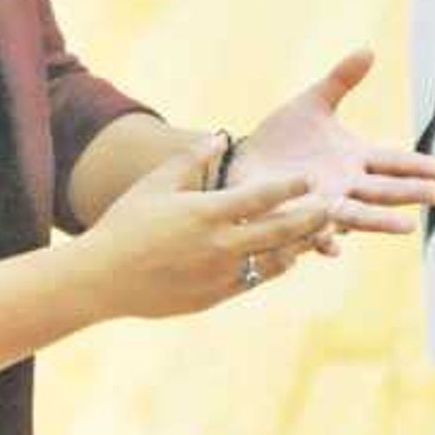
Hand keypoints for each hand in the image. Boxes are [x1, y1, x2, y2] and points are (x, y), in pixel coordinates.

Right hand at [82, 139, 336, 319]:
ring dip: (297, 247)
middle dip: (310, 218)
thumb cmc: (124, 224)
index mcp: (206, 213)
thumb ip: (191, 160)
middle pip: (280, 231)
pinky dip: (272, 268)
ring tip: (315, 235)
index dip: (291, 186)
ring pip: (273, 261)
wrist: (101, 279)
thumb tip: (221, 137)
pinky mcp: (214, 297)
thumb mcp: (155, 185)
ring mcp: (219, 275)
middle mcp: (219, 245)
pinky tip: (284, 259)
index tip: (310, 179)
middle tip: (333, 208)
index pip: (261, 196)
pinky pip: (254, 281)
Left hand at [232, 52, 434, 236]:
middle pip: (385, 190)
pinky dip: (323, 241)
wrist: (246, 162)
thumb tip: (369, 49)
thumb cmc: (283, 137)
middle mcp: (345, 185)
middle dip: (413, 192)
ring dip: (382, 222)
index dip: (419, 165)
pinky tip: (335, 248)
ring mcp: (323, 204)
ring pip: (357, 215)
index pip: (394, 162)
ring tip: (407, 228)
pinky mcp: (296, 217)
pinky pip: (311, 232)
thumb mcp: (313, 103)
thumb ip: (341, 80)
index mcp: (354, 159)